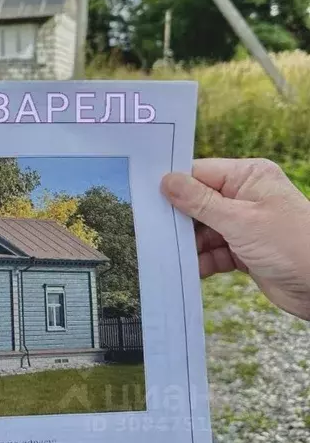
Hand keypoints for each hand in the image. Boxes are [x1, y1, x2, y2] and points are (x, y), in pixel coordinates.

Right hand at [161, 158, 309, 320]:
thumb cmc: (293, 246)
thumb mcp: (240, 221)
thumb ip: (199, 201)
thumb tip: (166, 181)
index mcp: (248, 177)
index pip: (199, 173)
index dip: (174, 185)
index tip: (147, 197)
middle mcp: (245, 197)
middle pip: (197, 202)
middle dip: (179, 219)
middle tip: (155, 230)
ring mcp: (244, 224)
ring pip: (202, 230)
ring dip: (189, 244)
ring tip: (172, 254)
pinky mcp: (244, 250)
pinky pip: (212, 251)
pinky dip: (201, 260)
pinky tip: (191, 269)